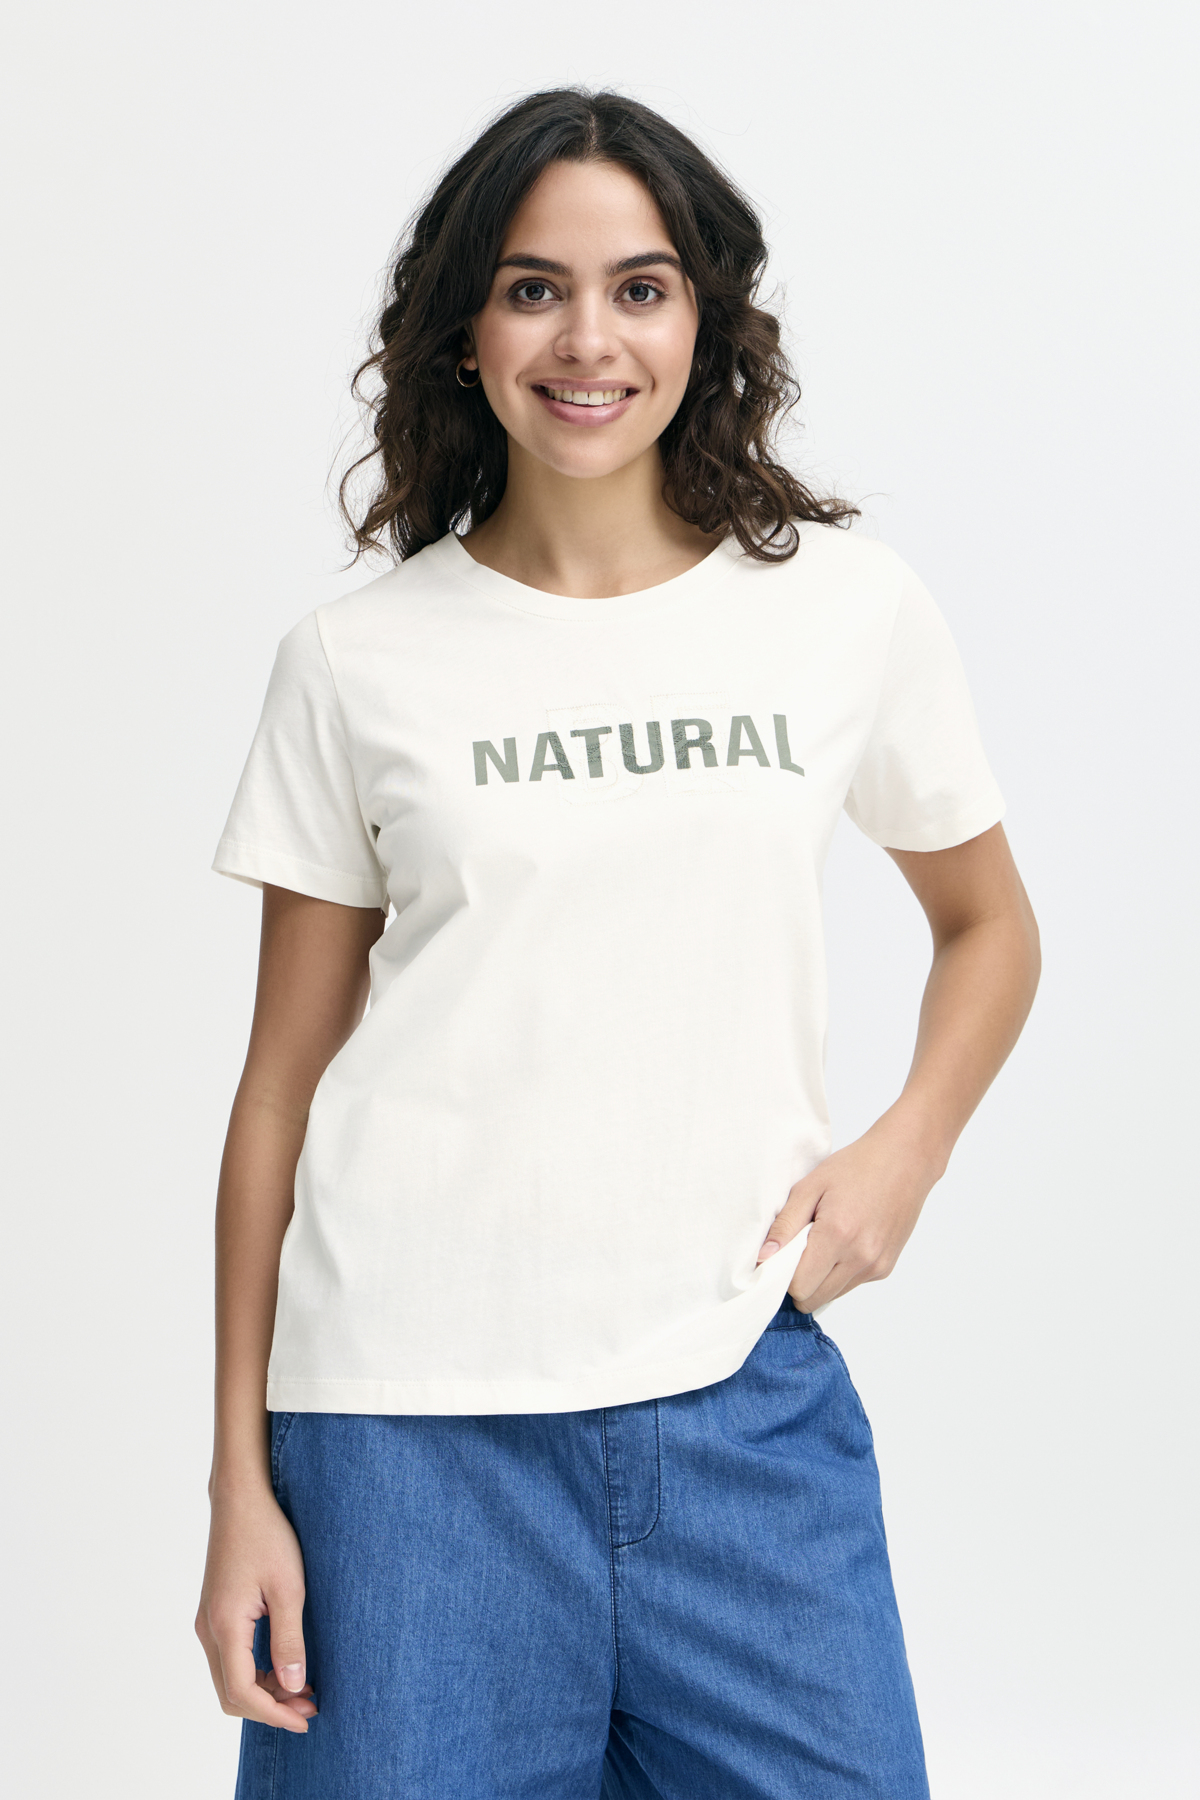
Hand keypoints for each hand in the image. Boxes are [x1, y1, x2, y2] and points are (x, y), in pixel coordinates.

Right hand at [195, 1482, 316, 1732]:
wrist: (241, 1498)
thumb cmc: (267, 1535)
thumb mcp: (289, 1587)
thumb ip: (289, 1639)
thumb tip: (293, 1687)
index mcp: (224, 1625)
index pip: (242, 1692)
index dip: (274, 1714)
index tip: (305, 1720)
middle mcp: (207, 1629)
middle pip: (231, 1693)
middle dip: (269, 1708)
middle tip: (309, 1707)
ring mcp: (207, 1621)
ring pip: (229, 1677)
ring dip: (263, 1691)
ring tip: (303, 1688)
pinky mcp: (214, 1612)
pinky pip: (229, 1658)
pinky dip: (255, 1672)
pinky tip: (285, 1664)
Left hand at [756, 1114, 943, 1310]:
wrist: (905, 1160)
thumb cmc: (856, 1167)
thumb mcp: (810, 1186)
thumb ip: (785, 1225)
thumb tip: (764, 1258)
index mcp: (837, 1235)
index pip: (799, 1287)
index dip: (783, 1275)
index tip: (781, 1255)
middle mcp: (860, 1258)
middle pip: (814, 1299)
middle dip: (800, 1281)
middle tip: (800, 1248)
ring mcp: (876, 1266)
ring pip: (833, 1295)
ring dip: (821, 1278)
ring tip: (824, 1241)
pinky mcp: (886, 1268)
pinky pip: (851, 1284)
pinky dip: (841, 1271)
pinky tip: (845, 1241)